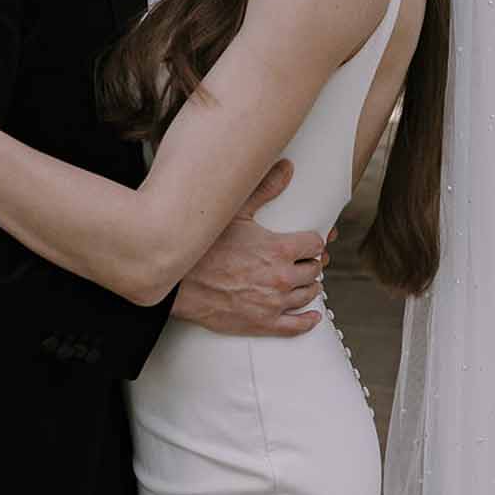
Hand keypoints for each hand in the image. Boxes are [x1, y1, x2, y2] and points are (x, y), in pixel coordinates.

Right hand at [172, 160, 330, 337]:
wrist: (180, 283)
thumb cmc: (205, 247)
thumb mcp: (236, 212)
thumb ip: (266, 189)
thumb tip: (287, 168)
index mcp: (279, 249)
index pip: (314, 244)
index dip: (313, 242)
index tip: (310, 242)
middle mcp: (282, 277)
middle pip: (313, 270)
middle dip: (311, 263)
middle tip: (306, 261)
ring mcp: (274, 303)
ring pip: (308, 295)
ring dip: (310, 286)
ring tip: (305, 281)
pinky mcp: (263, 323)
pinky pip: (296, 326)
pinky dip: (308, 320)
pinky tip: (312, 315)